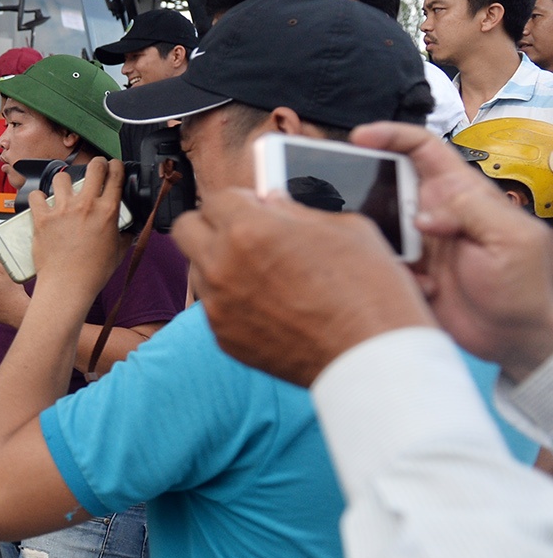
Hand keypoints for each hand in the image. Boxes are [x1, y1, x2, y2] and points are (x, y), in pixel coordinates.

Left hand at [29, 159, 127, 298]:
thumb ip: (125, 236)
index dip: (116, 166)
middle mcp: (85, 205)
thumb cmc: (92, 273)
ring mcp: (62, 210)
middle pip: (93, 168)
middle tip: (94, 169)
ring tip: (64, 190)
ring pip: (61, 178)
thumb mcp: (119, 252)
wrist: (67, 285)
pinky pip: (36, 196)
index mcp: (107, 211)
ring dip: (63, 182)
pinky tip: (42, 203)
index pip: (116, 175)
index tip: (113, 166)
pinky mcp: (42, 218)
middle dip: (96, 164)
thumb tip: (129, 230)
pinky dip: (38, 197)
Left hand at [172, 188, 432, 385]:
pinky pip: (214, 306)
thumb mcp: (346, 229)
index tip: (256, 206)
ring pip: (197, 269)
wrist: (372, 359)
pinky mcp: (223, 337)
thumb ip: (297, 210)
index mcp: (249, 230)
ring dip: (219, 262)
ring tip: (262, 271)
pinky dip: (232, 299)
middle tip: (243, 231)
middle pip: (186, 229)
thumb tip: (273, 202)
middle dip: (211, 224)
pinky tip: (269, 304)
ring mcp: (218, 306)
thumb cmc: (369, 291)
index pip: (217, 198)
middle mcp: (222, 266)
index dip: (240, 200)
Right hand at [353, 122, 552, 379]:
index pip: (423, 149)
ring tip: (395, 258)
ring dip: (375, 239)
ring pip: (377, 226)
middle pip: (389, 184)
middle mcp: (436, 214)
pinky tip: (419, 288)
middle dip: (366, 187)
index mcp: (463, 194)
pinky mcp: (408, 274)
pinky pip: (380, 263)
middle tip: (348, 200)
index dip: (392, 136)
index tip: (361, 137)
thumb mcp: (512, 239)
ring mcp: (420, 245)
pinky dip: (388, 273)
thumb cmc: (527, 287)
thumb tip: (423, 213)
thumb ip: (472, 211)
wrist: (516, 339)